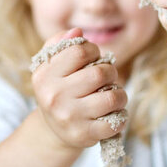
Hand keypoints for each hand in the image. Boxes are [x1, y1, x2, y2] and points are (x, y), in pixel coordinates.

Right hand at [31, 28, 127, 148]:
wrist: (54, 131)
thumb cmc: (58, 90)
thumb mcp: (51, 66)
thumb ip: (60, 44)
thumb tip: (77, 31)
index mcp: (44, 76)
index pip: (80, 51)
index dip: (93, 51)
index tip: (93, 58)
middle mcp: (54, 97)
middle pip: (100, 73)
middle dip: (110, 72)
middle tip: (107, 77)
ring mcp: (70, 118)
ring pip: (112, 97)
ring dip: (120, 94)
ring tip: (113, 94)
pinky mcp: (85, 135)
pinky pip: (116, 121)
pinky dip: (121, 115)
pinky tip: (114, 113)